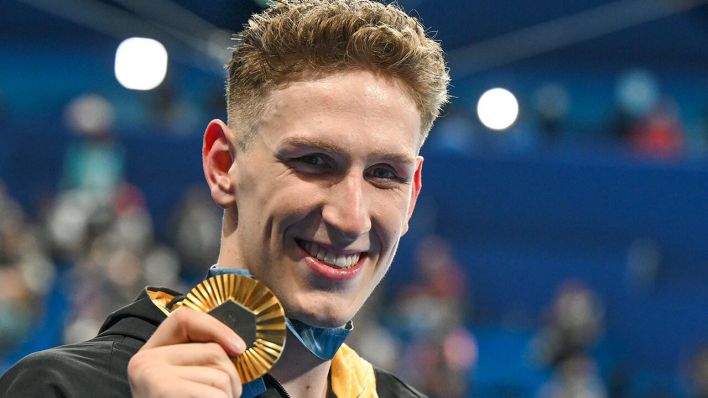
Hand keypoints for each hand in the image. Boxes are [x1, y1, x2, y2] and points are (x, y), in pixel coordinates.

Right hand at [128, 307, 245, 397]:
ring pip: (221, 375)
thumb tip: (238, 347)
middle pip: (214, 352)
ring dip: (228, 396)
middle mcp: (144, 362)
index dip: (216, 327)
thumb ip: (201, 362)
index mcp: (149, 355)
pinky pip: (217, 394)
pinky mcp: (164, 392)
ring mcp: (152, 378)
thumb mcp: (187, 383)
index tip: (239, 347)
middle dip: (230, 378)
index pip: (183, 318)